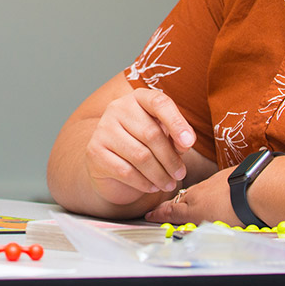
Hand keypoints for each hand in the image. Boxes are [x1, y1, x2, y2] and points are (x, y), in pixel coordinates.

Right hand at [83, 88, 195, 205]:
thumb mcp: (161, 136)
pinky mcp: (94, 152)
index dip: (177, 122)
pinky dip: (144, 183)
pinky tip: (152, 187)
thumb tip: (185, 141)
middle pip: (151, 134)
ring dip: (160, 175)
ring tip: (169, 184)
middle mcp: (117, 108)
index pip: (159, 102)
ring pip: (140, 156)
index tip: (189, 143)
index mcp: (137, 98)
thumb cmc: (142, 146)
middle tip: (181, 174)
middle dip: (170, 159)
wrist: (109, 164)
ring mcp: (103, 129)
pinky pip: (126, 171)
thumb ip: (174, 135)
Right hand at [144, 166, 237, 225]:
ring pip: (198, 191)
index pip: (171, 211)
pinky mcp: (230, 177)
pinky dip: (213, 191)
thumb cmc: (236, 211)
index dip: (159, 214)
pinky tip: (221, 196)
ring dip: (193, 197)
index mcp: (192, 206)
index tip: (150, 215)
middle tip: (165, 208)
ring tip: (193, 204)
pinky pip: (215, 185)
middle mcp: (200, 192)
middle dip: (173, 203)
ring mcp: (215, 183)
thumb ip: (198, 228)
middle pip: (182, 198)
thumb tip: (190, 234)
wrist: (257, 189)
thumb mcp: (212, 226)